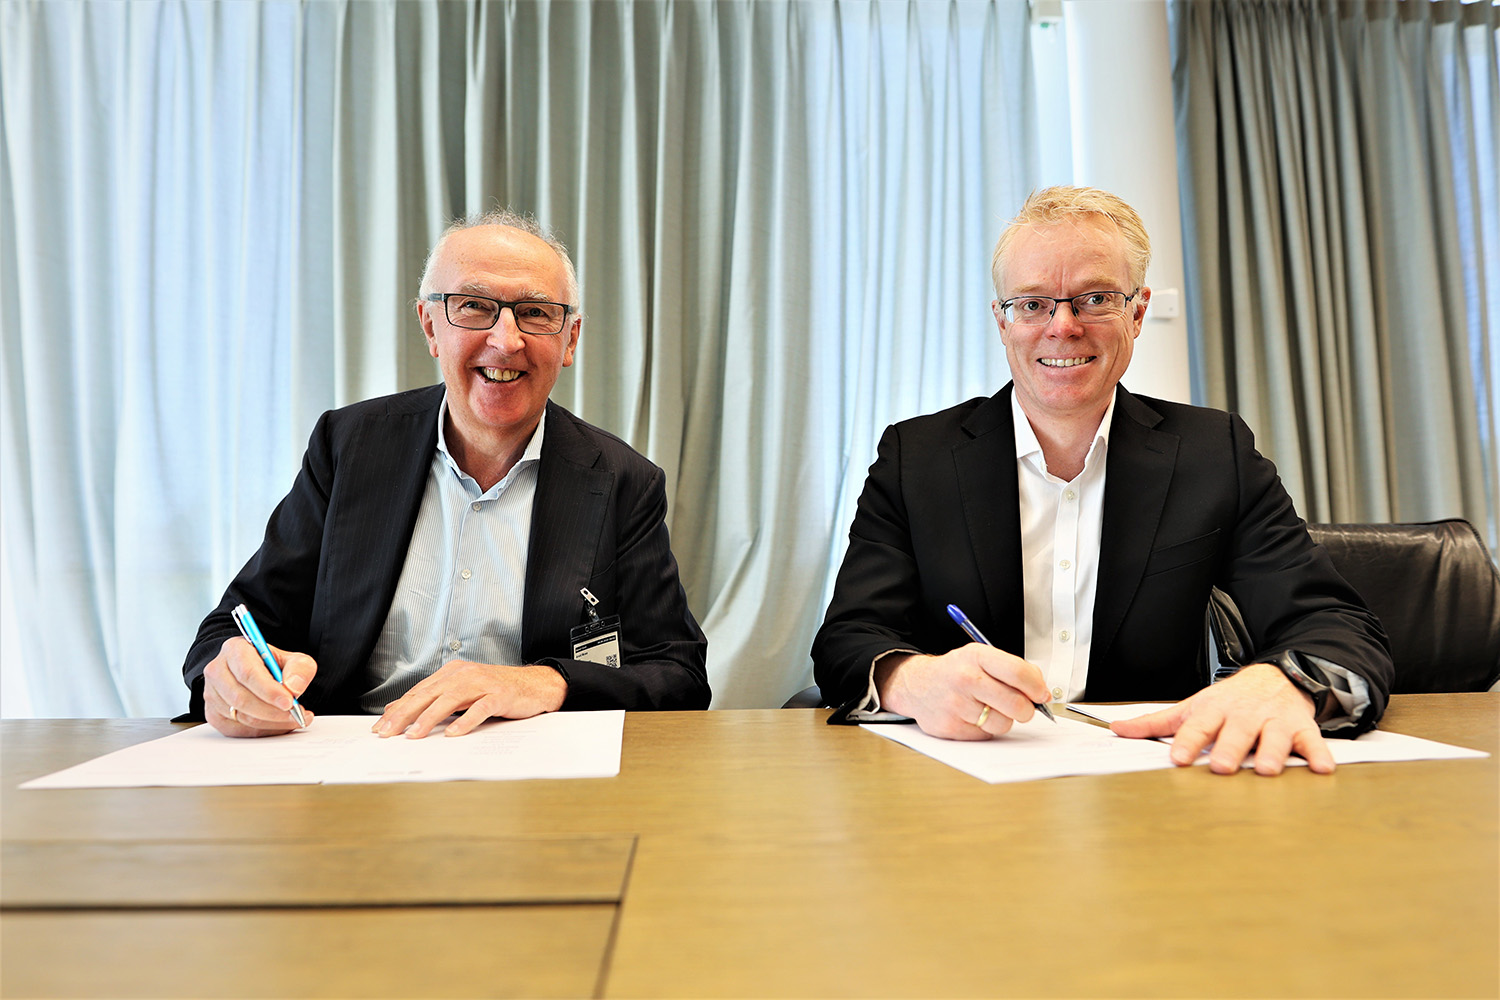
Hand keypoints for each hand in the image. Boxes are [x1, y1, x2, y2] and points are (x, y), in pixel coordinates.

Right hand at [204, 637, 316, 737]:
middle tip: (296, 714)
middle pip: (241, 698)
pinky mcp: (213, 714)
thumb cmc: (272, 665)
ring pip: (240, 716)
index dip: (269, 690)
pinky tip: (277, 724)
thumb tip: (293, 687)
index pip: (248, 673)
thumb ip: (300, 669)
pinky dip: (261, 731)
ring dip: (270, 723)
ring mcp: (211, 694)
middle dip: (272, 711)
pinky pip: (236, 730)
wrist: (256, 673)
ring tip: (292, 718)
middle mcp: (217, 670)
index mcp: (235, 649)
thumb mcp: (294, 659)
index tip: (289, 702)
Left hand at [373, 661, 567, 738]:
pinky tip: (453, 733)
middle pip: (428, 694)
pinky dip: (465, 721)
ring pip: (449, 700)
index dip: (398, 709)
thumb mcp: (462, 693)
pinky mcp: (500, 695)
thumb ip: (435, 700)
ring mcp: (482, 683)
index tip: (381, 727)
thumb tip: (400, 711)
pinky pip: (479, 708)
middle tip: (388, 733)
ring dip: (429, 718)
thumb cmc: (498, 691)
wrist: (535, 685)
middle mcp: (464, 674)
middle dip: (405, 715)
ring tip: (415, 735)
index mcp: (452, 673)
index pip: (418, 692)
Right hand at [875, 645, 1050, 739]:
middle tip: (1023, 708)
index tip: (1041, 694)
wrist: (917, 685)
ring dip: (1003, 720)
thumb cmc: (955, 671)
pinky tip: (973, 716)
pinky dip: (985, 729)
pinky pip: (985, 735)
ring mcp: (956, 704)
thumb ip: (1012, 669)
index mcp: (976, 656)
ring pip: (1003, 724)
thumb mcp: (980, 657)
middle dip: (1026, 710)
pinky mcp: (950, 727)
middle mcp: (965, 679)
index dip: (1037, 687)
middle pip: (1015, 703)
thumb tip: (1041, 691)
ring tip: (990, 709)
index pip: (1018, 673)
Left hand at [1109, 663, 1332, 774]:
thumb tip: (1116, 729)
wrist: (1277, 675)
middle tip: (1222, 767)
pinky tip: (1321, 769)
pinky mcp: (1301, 727)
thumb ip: (1156, 722)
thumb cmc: (1229, 700)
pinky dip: (1319, 754)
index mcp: (1214, 710)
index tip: (1179, 758)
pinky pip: (1312, 741)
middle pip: (1236, 732)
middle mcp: (1244, 715)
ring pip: (1274, 737)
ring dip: (1272, 753)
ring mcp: (1274, 721)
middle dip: (1230, 749)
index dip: (1188, 742)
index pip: (1197, 726)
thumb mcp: (1192, 707)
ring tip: (1267, 770)